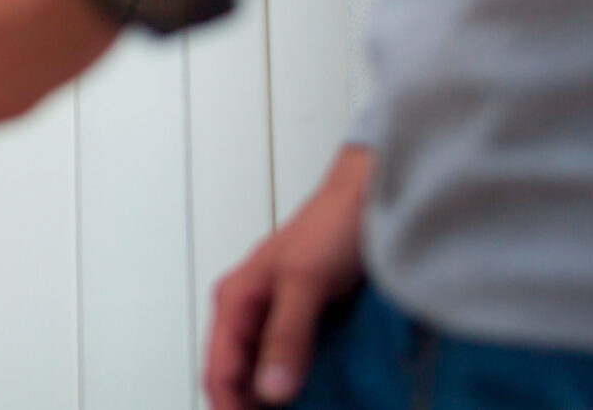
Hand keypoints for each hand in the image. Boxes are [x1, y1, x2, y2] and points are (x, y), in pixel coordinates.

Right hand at [204, 144, 373, 408]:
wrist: (372, 203)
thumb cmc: (332, 227)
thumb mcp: (304, 282)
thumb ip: (286, 336)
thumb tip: (271, 391)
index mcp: (235, 300)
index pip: (219, 372)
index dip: (232, 409)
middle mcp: (252, 314)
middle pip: (240, 378)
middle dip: (255, 408)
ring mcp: (280, 321)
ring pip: (268, 377)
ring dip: (281, 402)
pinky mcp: (309, 326)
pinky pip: (296, 368)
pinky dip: (305, 389)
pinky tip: (324, 401)